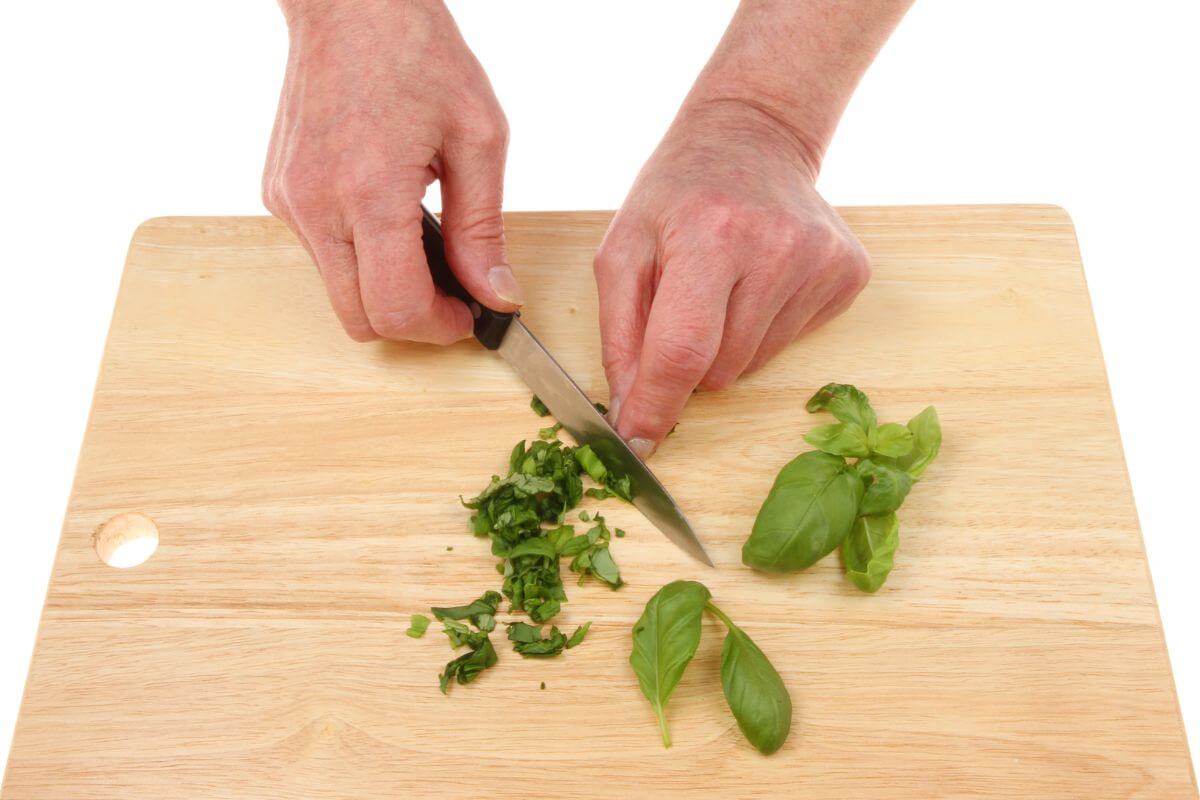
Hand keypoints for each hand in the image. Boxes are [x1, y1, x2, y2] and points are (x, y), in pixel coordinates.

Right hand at [263, 0, 520, 344]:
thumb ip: (484, 228)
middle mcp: (317, 206)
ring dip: (384, 288)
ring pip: (338, 293)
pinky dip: (360, 257)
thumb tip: (495, 293)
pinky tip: (389, 216)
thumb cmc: (416, 53)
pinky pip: (322, 256)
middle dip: (412, 321)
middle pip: (360, 320)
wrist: (348, 3)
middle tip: (452, 294)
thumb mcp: (478, 137)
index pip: (397, 308)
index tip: (469, 315)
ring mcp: (290, 202)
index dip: (440, 328)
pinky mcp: (280, 194)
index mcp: (370, 193)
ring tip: (423, 242)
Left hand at [596, 100, 870, 455]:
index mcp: (711, 236)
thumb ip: (620, 335)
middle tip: (684, 303)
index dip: (657, 405)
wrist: (753, 136)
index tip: (637, 442)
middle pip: (718, 369)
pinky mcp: (849, 275)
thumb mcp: (622, 249)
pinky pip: (789, 345)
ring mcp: (822, 263)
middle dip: (688, 360)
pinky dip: (763, 328)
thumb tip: (631, 412)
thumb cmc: (676, 193)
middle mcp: (776, 249)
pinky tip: (758, 280)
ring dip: (726, 344)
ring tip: (723, 285)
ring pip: (753, 365)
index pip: (683, 350)